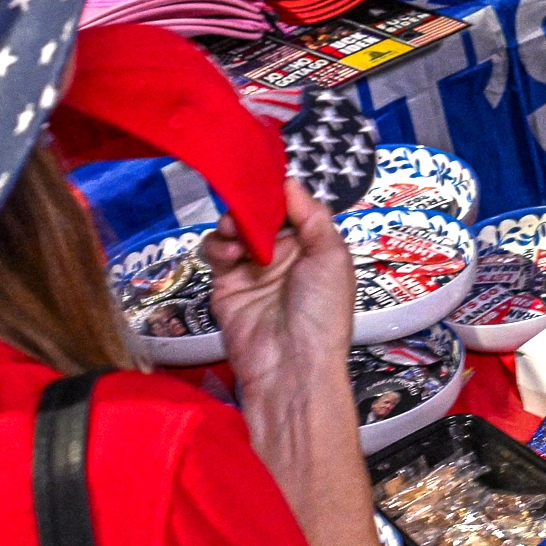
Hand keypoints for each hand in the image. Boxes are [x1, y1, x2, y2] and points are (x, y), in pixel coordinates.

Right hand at [202, 177, 357, 398]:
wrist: (290, 366)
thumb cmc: (321, 310)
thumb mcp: (331, 258)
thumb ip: (312, 216)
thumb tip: (290, 181)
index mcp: (312, 247)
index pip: (291, 208)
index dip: (277, 193)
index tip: (264, 178)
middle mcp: (282, 255)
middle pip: (259, 215)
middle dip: (249, 205)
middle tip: (244, 207)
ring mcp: (251, 269)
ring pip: (234, 230)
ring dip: (231, 224)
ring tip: (235, 234)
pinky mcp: (225, 284)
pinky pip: (214, 253)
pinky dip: (217, 245)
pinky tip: (228, 253)